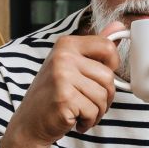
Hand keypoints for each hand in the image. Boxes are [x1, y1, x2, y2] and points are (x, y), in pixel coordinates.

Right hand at [7, 20, 125, 147]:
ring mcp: (62, 76)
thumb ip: (95, 47)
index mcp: (66, 44)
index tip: (98, 78)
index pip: (107, 47)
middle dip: (104, 96)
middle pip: (108, 76)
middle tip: (88, 103)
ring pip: (103, 96)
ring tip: (79, 112)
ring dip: (96, 111)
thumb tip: (119, 24)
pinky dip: (88, 121)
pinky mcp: (64, 98)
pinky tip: (74, 119)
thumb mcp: (71, 66)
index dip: (112, 67)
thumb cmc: (52, 95)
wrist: (29, 123)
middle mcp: (63, 56)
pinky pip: (93, 111)